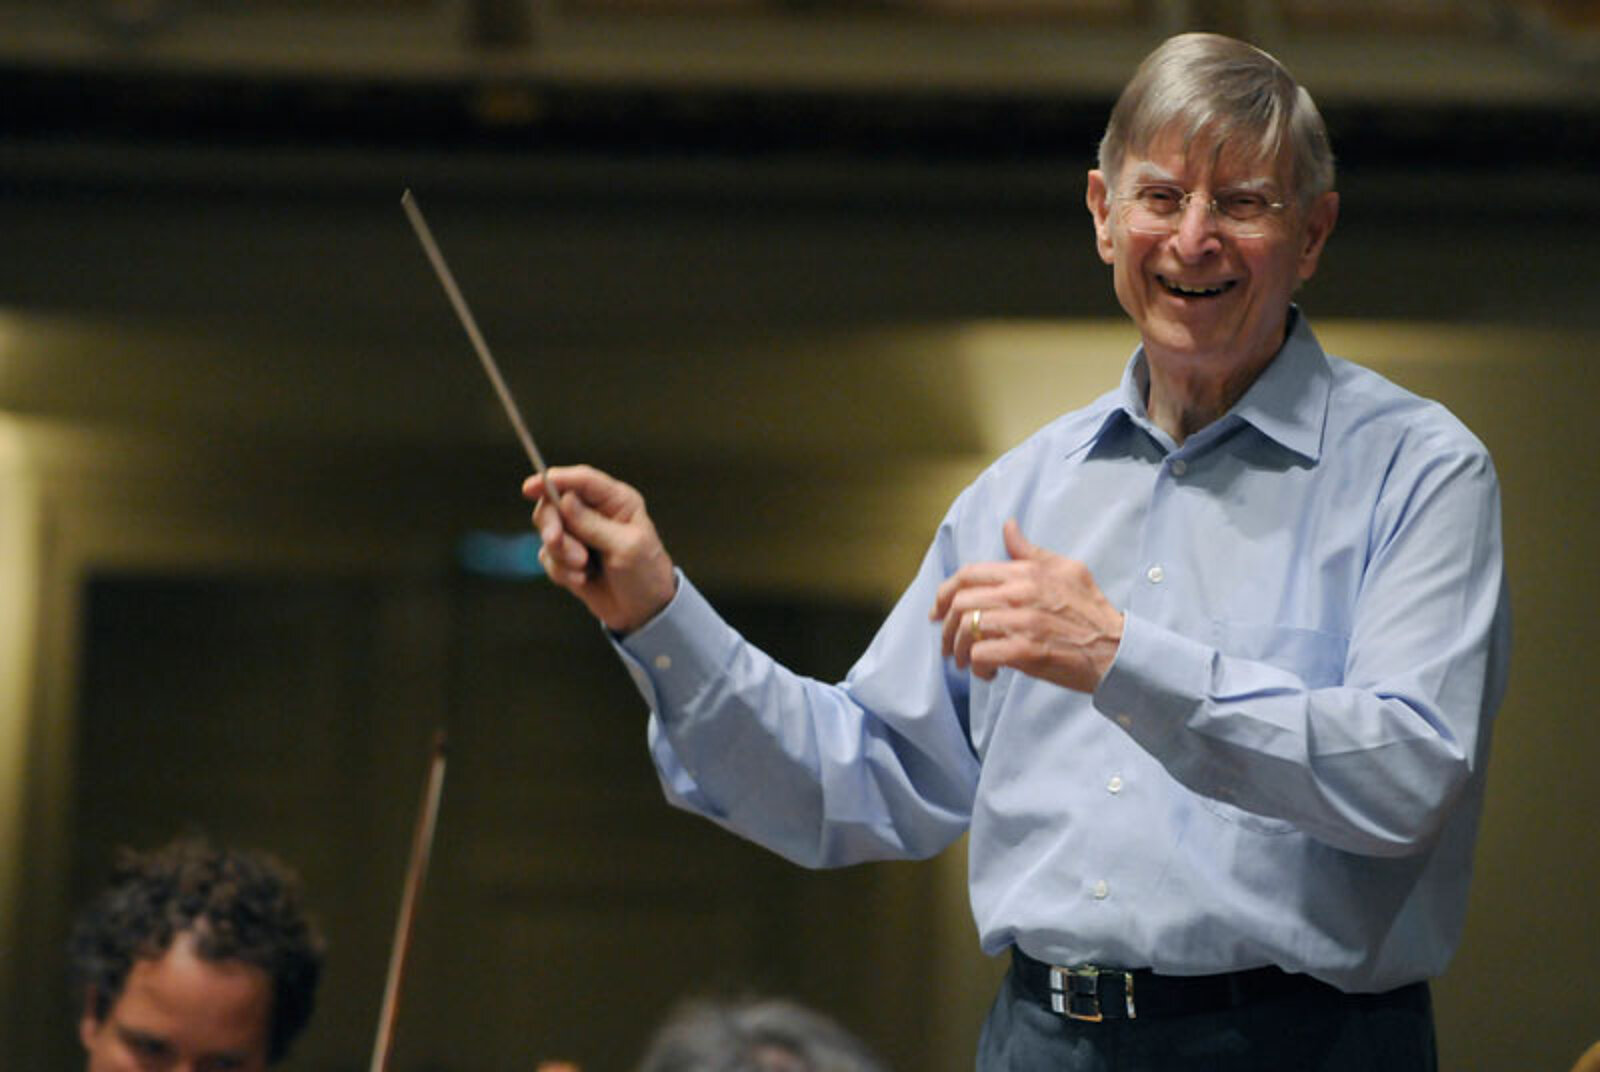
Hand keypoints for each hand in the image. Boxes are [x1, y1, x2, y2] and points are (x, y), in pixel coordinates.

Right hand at [522, 465, 676, 633]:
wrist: (643, 612)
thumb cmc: (644, 574)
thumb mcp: (625, 547)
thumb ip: (593, 523)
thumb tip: (565, 500)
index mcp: (616, 501)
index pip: (581, 480)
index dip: (554, 479)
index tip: (530, 488)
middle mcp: (595, 513)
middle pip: (554, 503)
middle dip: (553, 524)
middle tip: (556, 541)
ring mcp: (579, 535)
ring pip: (548, 532)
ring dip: (561, 553)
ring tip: (583, 569)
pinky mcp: (568, 557)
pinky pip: (548, 557)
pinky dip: (560, 570)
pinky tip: (582, 580)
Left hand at [930, 519, 1123, 691]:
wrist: (1116, 650)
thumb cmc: (1090, 611)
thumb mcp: (1066, 569)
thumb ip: (1030, 551)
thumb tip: (1008, 525)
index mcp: (1027, 572)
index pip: (969, 574)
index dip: (945, 592)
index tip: (938, 610)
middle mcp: (1021, 593)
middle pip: (961, 602)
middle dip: (945, 626)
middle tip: (947, 643)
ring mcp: (1023, 622)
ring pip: (967, 629)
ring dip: (959, 649)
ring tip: (964, 661)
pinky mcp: (1027, 651)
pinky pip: (982, 654)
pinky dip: (977, 666)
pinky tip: (987, 672)